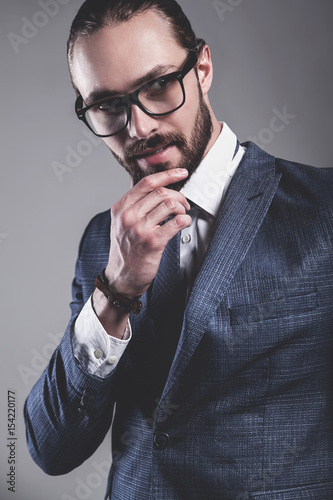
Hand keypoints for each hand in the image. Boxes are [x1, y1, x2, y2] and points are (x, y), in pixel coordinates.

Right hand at [105, 168, 191, 297]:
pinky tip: (183, 224)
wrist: (122, 277)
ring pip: (170, 205)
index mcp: (121, 208)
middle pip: (161, 192)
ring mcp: (139, 229)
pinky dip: (185, 220)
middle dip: (178, 196)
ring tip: (182, 215)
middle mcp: (128, 216)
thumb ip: (132, 203)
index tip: (181, 173)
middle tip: (183, 204)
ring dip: (182, 208)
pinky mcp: (152, 242)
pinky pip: (176, 222)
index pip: (146, 183)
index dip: (167, 175)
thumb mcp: (120, 223)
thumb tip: (144, 183)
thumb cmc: (125, 251)